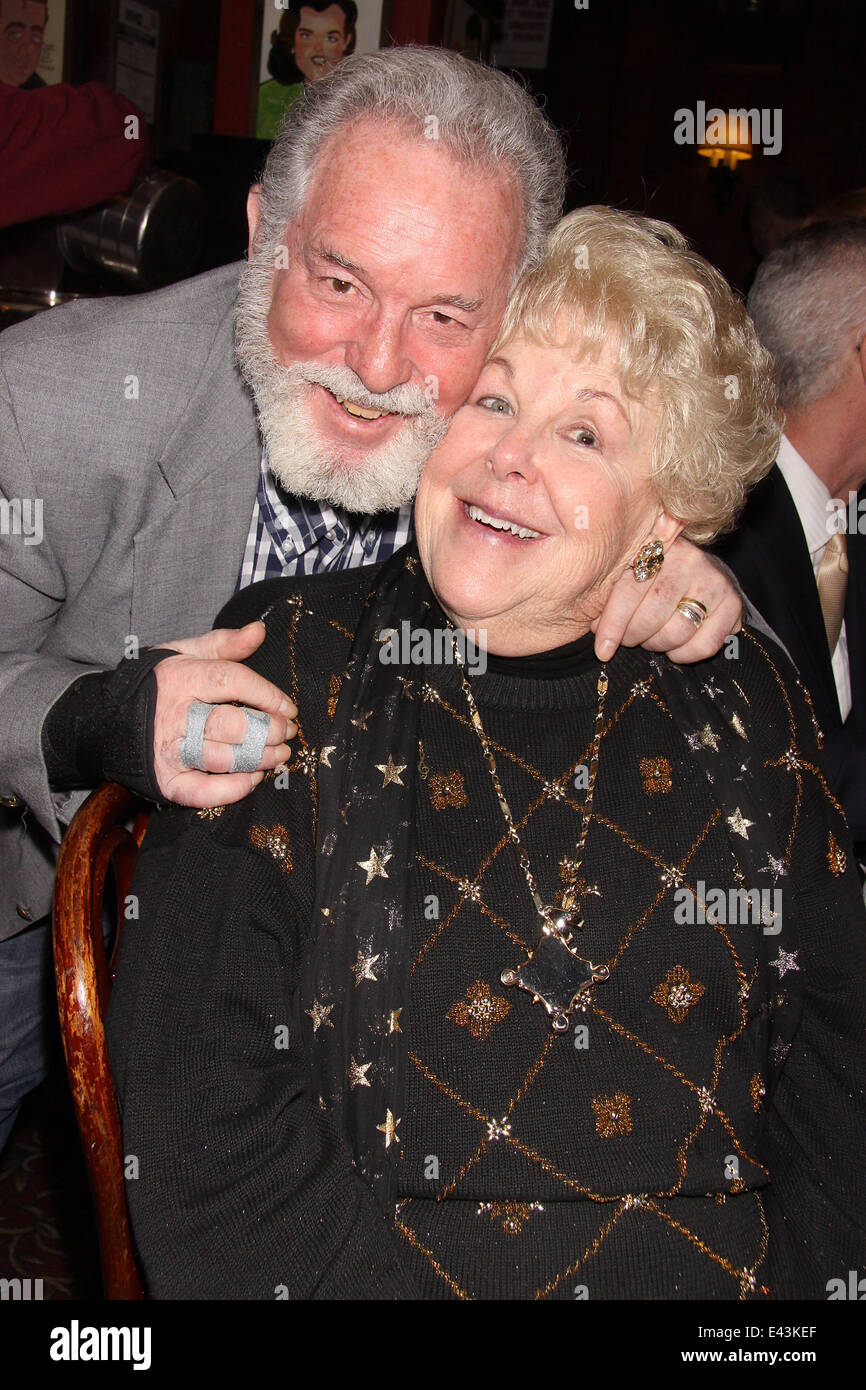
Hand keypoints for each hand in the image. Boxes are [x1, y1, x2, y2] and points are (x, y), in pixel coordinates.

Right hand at [152, 622, 296, 806]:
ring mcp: (169, 750)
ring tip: (278, 754)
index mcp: (182, 678)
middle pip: (232, 724)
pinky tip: (252, 778)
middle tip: (287, 732)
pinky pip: (202, 792)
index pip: (232, 681)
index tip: (289, 707)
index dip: (267, 694)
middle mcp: (175, 716)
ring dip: (259, 759)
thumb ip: (224, 644)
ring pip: (223, 758)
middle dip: (269, 730)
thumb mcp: (184, 652)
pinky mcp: (166, 780)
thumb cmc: (155, 682)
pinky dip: (232, 789)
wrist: (107, 717)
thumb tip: (259, 630)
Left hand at [592, 538, 742, 663]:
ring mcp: (714, 580)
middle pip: (653, 614)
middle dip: (635, 636)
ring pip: (678, 631)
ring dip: (658, 645)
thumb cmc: (652, 580)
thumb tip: (588, 621)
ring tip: (650, 639)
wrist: (703, 575)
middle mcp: (689, 558)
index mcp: (656, 545)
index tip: (602, 650)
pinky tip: (675, 648)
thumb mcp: (629, 574)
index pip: (630, 589)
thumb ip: (609, 590)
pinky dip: (685, 655)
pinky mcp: (733, 603)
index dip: (614, 623)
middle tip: (629, 639)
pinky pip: (705, 645)